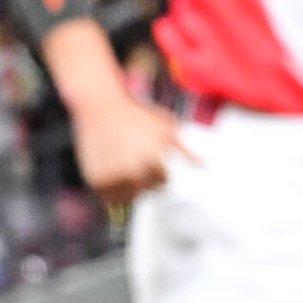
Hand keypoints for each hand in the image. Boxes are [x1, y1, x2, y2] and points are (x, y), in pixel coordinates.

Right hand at [70, 91, 198, 205]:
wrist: (101, 105)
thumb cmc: (137, 114)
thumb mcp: (166, 126)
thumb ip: (185, 148)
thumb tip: (204, 165)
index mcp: (154, 158)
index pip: (165, 182)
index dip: (162, 171)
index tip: (155, 159)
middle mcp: (134, 170)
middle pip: (149, 190)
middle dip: (148, 178)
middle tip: (138, 158)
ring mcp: (114, 177)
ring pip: (131, 197)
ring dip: (131, 187)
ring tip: (126, 164)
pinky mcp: (97, 181)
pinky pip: (112, 198)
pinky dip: (114, 189)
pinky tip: (114, 169)